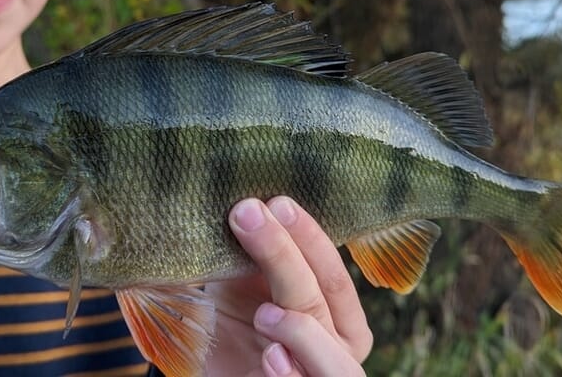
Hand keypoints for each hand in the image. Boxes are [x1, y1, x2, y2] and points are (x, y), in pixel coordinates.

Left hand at [206, 197, 371, 375]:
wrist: (219, 374)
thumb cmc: (238, 327)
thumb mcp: (243, 286)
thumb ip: (254, 255)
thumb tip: (249, 204)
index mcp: (339, 311)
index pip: (333, 270)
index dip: (308, 235)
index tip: (276, 202)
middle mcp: (341, 345)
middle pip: (322, 297)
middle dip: (284, 253)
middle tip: (249, 216)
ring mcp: (321, 376)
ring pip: (329, 351)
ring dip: (298, 327)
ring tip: (264, 313)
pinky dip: (290, 374)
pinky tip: (272, 358)